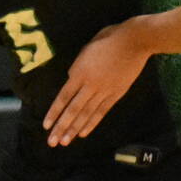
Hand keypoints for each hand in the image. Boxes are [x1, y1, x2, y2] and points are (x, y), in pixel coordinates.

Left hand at [44, 23, 151, 146]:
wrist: (134, 41)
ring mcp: (104, 91)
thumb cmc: (109, 38)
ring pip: (86, 114)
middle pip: (73, 110)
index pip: (63, 97)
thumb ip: (78, 66)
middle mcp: (90, 85)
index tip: (46, 125)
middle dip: (61, 127)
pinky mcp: (116, 94)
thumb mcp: (87, 48)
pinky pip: (101, 112)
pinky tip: (83, 133)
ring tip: (65, 142)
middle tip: (52, 142)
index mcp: (80, 71)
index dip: (54, 112)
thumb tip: (72, 78)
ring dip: (74, 129)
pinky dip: (92, 123)